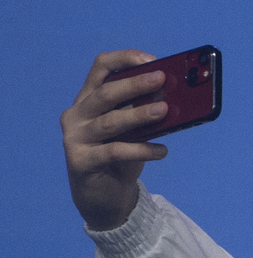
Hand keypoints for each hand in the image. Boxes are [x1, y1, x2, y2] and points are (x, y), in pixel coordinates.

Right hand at [62, 51, 172, 230]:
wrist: (104, 197)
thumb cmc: (121, 157)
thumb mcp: (134, 131)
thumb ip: (143, 113)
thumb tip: (172, 97)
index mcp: (88, 99)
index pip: (100, 68)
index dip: (124, 60)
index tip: (151, 60)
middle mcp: (77, 114)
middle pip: (105, 93)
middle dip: (135, 85)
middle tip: (162, 79)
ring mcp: (75, 138)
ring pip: (110, 122)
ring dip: (138, 115)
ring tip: (164, 111)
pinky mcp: (80, 161)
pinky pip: (115, 152)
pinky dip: (141, 150)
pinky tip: (162, 151)